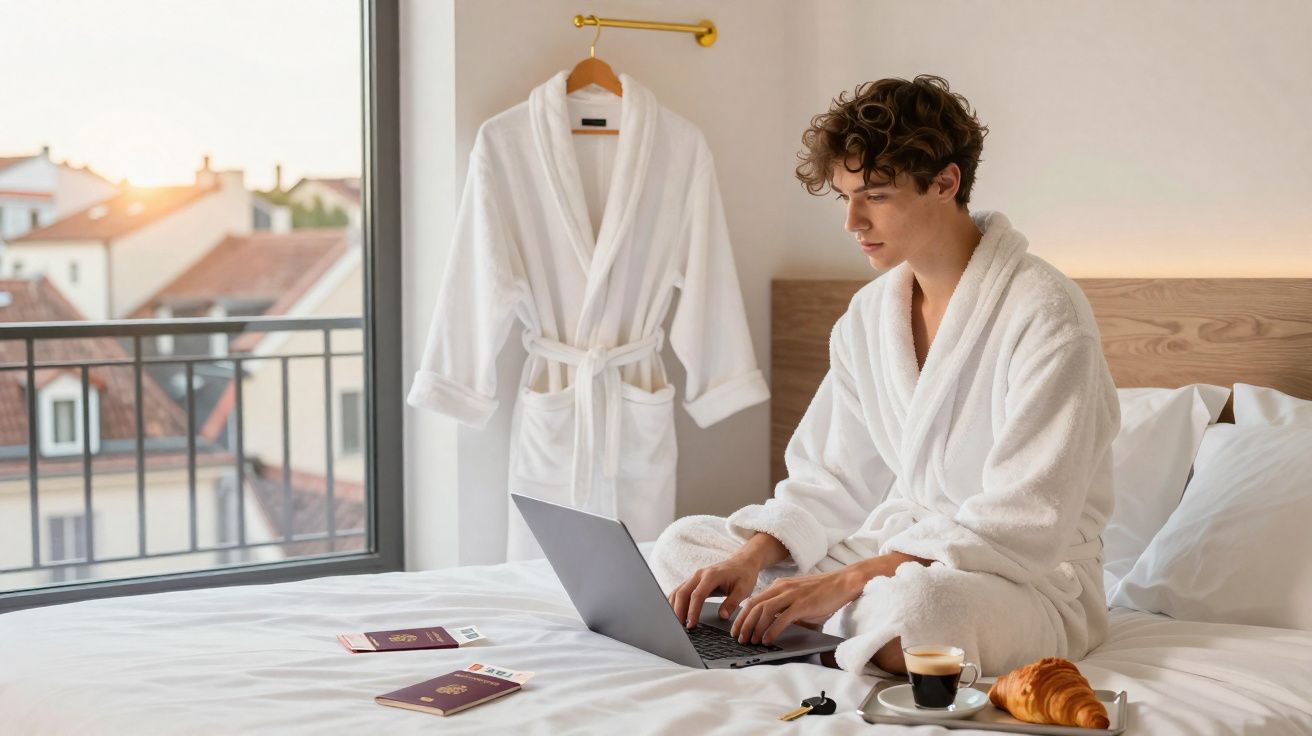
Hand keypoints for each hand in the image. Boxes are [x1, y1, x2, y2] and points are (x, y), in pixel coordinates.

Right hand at [667, 554, 762, 628]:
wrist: (742, 562)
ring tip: (676, 624)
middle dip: (678, 611)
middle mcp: (699, 574)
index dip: (692, 611)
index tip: (691, 624)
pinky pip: (679, 591)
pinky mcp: (693, 581)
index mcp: (711, 576)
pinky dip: (675, 602)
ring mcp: (694, 577)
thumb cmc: (743, 575)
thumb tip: (722, 616)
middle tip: (679, 628)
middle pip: (682, 593)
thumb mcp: (743, 590)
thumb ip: (732, 603)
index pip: (697, 595)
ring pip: (677, 591)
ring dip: (674, 607)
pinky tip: (675, 613)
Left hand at [729, 566, 867, 645]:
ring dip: (755, 627)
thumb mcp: (797, 598)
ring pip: (765, 611)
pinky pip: (782, 618)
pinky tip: (767, 639)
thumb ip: (784, 608)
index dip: (741, 616)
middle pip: (754, 605)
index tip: (736, 629)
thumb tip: (771, 627)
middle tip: (739, 638)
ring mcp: (792, 595)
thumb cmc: (822, 593)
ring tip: (751, 641)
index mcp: (779, 586)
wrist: (843, 583)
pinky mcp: (803, 604)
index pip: (753, 601)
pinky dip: (772, 630)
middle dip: (743, 623)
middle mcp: (782, 588)